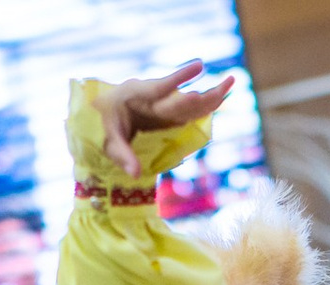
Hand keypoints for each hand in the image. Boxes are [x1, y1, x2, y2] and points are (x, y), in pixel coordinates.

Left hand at [91, 62, 234, 177]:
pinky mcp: (167, 115)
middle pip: (181, 99)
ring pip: (189, 103)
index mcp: (136, 95)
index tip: (200, 65)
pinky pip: (188, 111)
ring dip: (210, 97)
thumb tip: (137, 174)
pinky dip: (204, 107)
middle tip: (226, 86)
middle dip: (203, 97)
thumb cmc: (99, 127)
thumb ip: (123, 156)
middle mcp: (152, 98)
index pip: (161, 87)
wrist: (99, 115)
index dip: (180, 77)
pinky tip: (221, 99)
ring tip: (230, 84)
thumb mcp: (106, 142)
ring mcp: (161, 106)